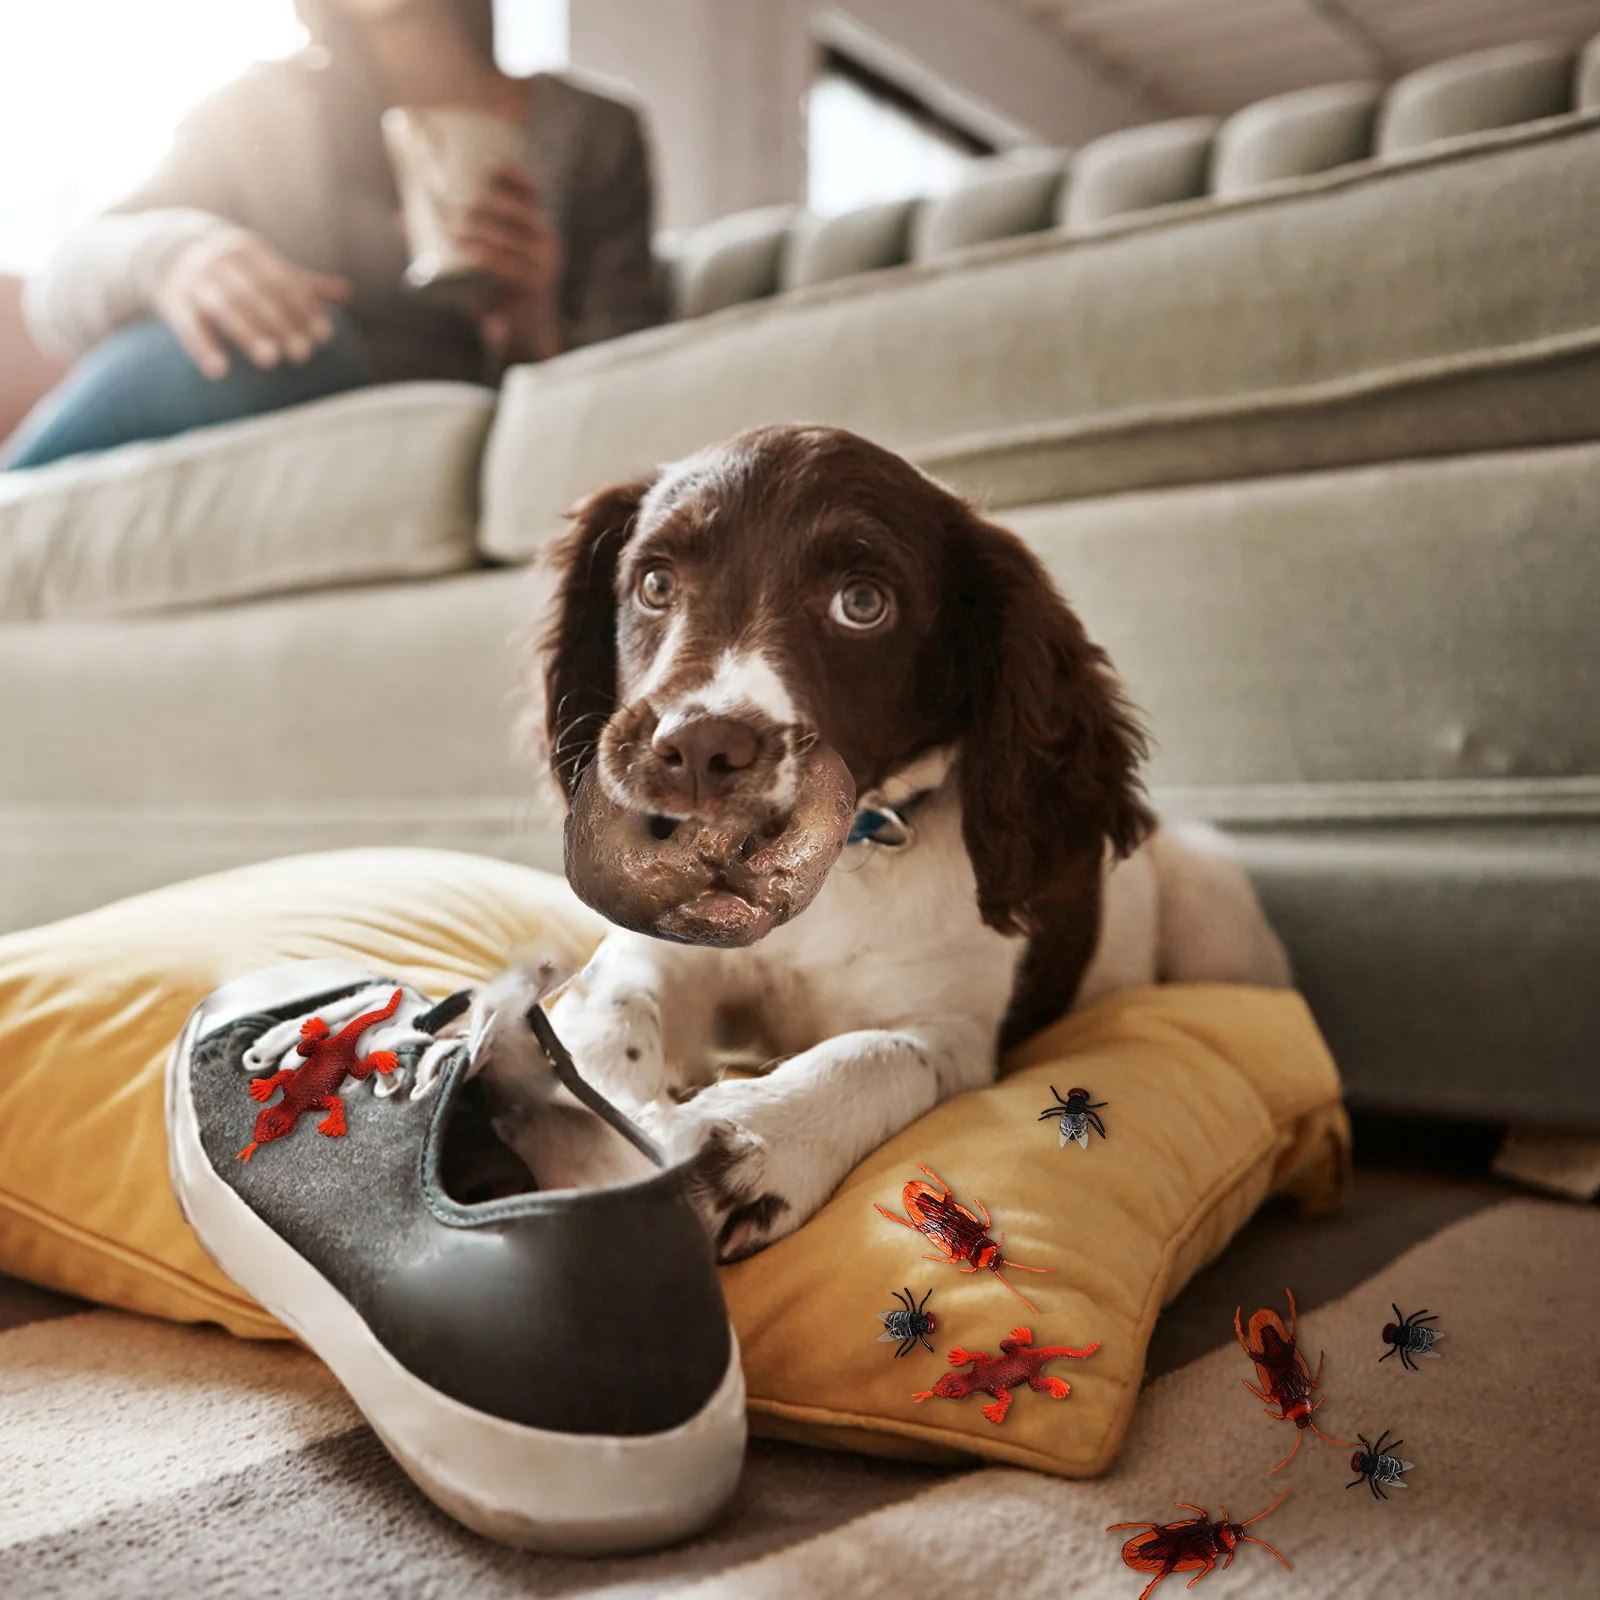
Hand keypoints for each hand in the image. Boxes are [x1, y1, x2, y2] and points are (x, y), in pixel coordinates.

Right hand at [155, 227, 350, 378]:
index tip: (323, 336)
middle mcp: (220, 261)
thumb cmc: (231, 265)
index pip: (281, 280)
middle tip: (302, 355)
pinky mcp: (171, 300)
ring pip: (223, 307)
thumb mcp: (262, 266)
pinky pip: (188, 325)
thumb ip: (301, 283)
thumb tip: (346, 291)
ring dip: (247, 333)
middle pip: (254, 294)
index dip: (302, 308)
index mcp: (248, 251)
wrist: (164, 249)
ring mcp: (194, 279)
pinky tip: (220, 371)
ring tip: (271, 360)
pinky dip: (203, 347)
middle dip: (279, 324)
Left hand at [454, 162, 562, 364]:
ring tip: (452, 232)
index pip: (530, 194)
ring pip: (508, 239)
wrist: (520, 337)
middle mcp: (545, 243)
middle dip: (482, 206)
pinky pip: (509, 267)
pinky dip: (487, 257)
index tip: (486, 166)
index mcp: (535, 229)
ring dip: (478, 233)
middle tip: (451, 206)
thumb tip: (400, 219)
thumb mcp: (471, 262)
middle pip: (517, 212)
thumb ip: (443, 239)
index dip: (512, 176)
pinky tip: (469, 252)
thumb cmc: (494, 293)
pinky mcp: (535, 288)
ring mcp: (543, 265)